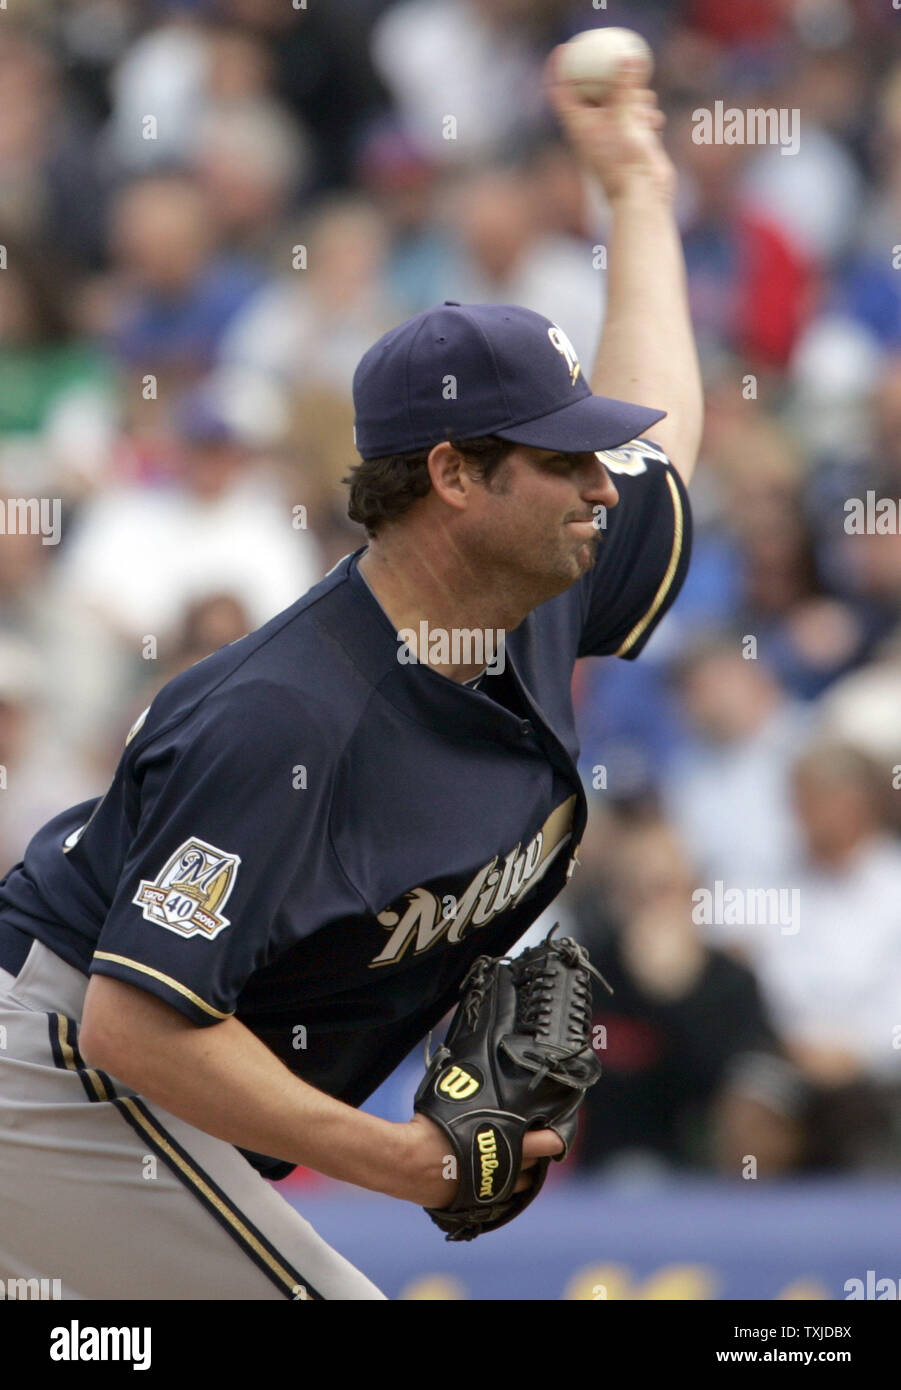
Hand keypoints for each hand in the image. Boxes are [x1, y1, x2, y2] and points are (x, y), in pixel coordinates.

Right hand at [400, 1113, 563, 1209]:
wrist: (408, 1161)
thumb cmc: (430, 1126)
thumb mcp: (458, 1101)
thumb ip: (481, 1098)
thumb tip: (484, 1078)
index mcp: (505, 1138)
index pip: (547, 1142)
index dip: (555, 1137)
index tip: (557, 1131)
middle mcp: (505, 1165)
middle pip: (535, 1162)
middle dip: (536, 1152)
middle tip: (532, 1140)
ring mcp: (494, 1187)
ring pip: (522, 1182)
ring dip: (522, 1171)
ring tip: (514, 1158)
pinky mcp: (480, 1202)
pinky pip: (502, 1196)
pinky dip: (503, 1185)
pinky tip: (496, 1175)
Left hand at [545, 47, 674, 203]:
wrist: (643, 196)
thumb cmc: (626, 162)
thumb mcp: (625, 117)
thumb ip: (625, 87)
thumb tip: (627, 57)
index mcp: (579, 126)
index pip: (562, 93)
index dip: (560, 70)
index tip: (563, 49)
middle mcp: (592, 131)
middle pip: (594, 93)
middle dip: (609, 80)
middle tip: (618, 63)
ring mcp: (611, 137)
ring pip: (620, 103)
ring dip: (634, 99)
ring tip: (643, 107)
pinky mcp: (630, 143)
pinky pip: (637, 118)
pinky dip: (646, 116)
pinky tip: (654, 123)